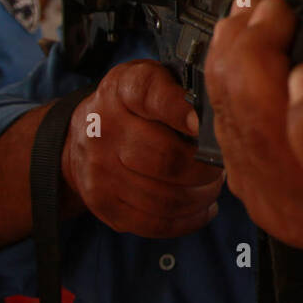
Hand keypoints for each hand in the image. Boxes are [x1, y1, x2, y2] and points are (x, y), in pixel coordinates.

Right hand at [61, 60, 224, 236]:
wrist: (82, 136)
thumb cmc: (135, 107)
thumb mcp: (153, 80)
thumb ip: (181, 90)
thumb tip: (211, 118)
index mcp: (122, 90)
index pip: (151, 95)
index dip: (183, 112)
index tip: (206, 126)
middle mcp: (104, 130)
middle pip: (167, 159)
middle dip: (205, 168)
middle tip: (220, 166)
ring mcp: (100, 171)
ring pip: (165, 198)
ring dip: (201, 196)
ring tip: (212, 186)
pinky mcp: (103, 204)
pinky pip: (154, 223)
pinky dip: (188, 219)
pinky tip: (202, 207)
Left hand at [204, 0, 302, 254]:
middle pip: (272, 147)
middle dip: (256, 67)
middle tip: (270, 13)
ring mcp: (290, 212)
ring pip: (240, 140)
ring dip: (232, 69)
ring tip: (245, 17)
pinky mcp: (261, 200)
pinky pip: (227, 142)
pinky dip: (222, 90)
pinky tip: (231, 50)